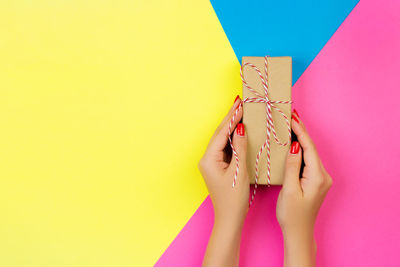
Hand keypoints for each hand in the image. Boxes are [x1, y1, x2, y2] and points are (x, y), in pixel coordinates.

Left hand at [199, 96, 248, 266]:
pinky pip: (225, 147)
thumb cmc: (234, 199)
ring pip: (222, 139)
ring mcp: (212, 162)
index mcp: (209, 159)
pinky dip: (233, 137)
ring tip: (241, 111)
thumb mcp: (239, 172)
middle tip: (240, 102)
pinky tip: (241, 130)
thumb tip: (241, 128)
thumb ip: (240, 148)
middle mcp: (207, 159)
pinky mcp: (218, 166)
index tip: (240, 104)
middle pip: (220, 133)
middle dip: (230, 118)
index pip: (221, 133)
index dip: (232, 118)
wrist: (230, 218)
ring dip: (232, 126)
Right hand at [276, 109, 331, 266]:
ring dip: (300, 139)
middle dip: (301, 131)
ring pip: (310, 153)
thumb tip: (295, 145)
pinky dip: (301, 150)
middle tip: (290, 115)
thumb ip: (292, 166)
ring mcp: (320, 178)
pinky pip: (308, 160)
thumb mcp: (289, 190)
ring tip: (290, 125)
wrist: (299, 233)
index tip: (291, 117)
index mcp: (317, 176)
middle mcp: (322, 175)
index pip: (309, 147)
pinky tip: (293, 143)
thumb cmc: (292, 215)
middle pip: (311, 148)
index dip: (300, 131)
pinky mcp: (315, 181)